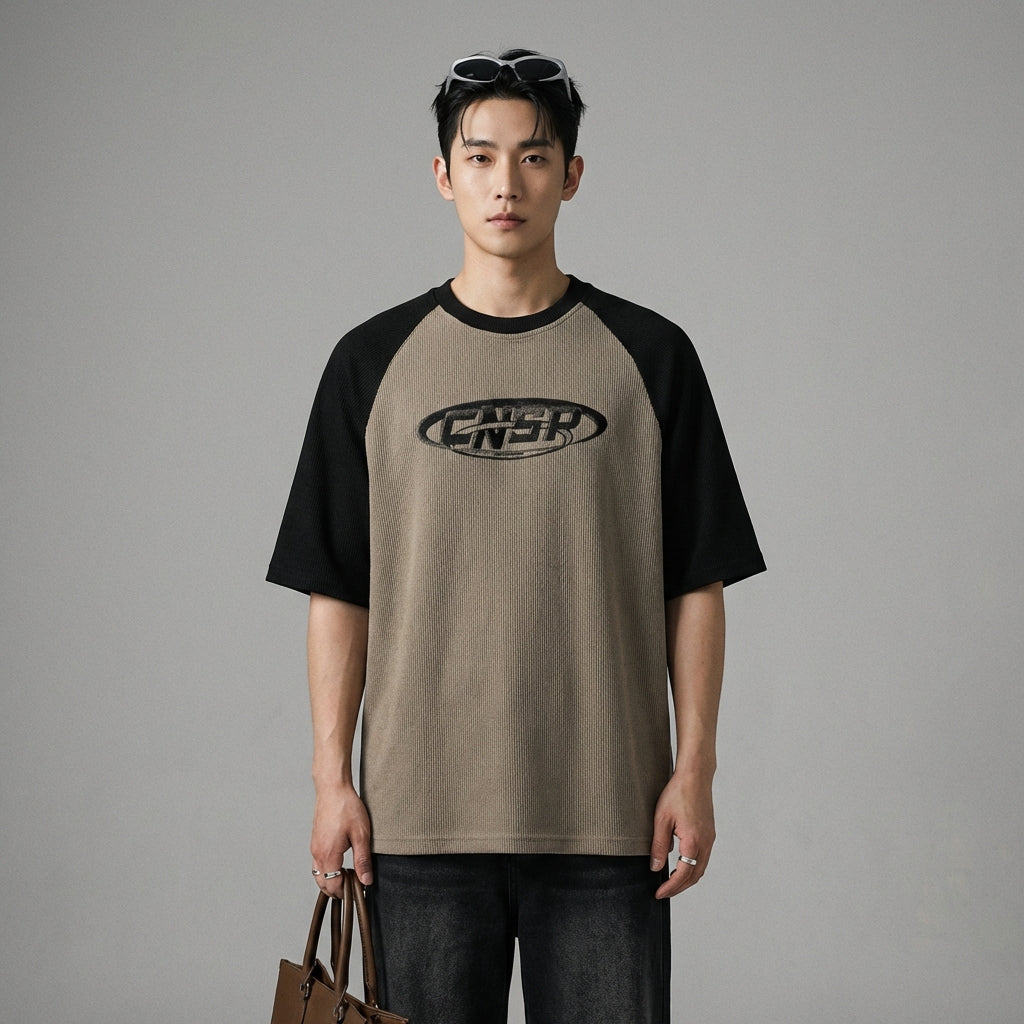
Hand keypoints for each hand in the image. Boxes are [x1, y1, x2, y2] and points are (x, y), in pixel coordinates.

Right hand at [310, 784, 372, 895]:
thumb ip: (362, 860)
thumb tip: (365, 881)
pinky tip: (339, 864)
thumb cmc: (347, 807)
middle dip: (337, 890)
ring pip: (318, 875)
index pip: (333, 886)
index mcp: (328, 855)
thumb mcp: (361, 835)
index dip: (346, 892)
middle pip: (323, 884)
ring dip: (331, 880)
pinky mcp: (315, 841)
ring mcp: (314, 847)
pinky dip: (326, 870)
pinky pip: (317, 864)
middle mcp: (317, 854)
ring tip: (348, 876)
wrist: (332, 788)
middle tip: (354, 886)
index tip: (359, 890)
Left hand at [649, 773, 715, 899]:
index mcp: (693, 842)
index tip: (659, 894)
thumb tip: (655, 867)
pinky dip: (693, 867)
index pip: (683, 875)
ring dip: (687, 879)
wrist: (695, 776)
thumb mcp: (661, 819)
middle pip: (695, 876)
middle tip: (664, 892)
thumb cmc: (678, 793)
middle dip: (679, 887)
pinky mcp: (709, 833)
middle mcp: (705, 843)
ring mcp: (710, 838)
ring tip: (671, 882)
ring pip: (701, 868)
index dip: (671, 888)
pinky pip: (703, 858)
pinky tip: (681, 865)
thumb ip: (658, 845)